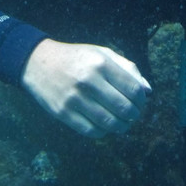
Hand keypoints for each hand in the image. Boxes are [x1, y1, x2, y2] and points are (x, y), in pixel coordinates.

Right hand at [21, 39, 151, 137]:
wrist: (38, 62)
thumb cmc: (76, 58)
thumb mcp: (102, 53)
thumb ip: (127, 69)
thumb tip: (148, 91)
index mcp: (101, 63)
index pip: (133, 89)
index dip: (141, 100)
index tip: (140, 102)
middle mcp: (88, 80)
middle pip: (124, 108)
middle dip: (133, 115)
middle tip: (133, 115)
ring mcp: (74, 98)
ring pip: (109, 123)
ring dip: (121, 127)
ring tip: (122, 124)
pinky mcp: (63, 113)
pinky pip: (91, 131)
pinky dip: (103, 132)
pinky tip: (104, 126)